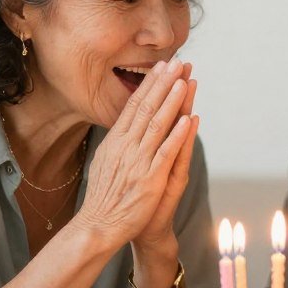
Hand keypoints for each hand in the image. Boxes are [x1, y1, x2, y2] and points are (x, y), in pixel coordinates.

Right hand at [74, 59, 195, 253]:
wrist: (98, 226)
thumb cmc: (104, 196)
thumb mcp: (106, 161)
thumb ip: (117, 142)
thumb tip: (125, 123)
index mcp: (115, 141)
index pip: (133, 105)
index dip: (149, 84)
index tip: (161, 67)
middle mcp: (126, 147)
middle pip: (146, 108)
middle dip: (163, 83)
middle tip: (177, 62)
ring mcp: (138, 162)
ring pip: (157, 125)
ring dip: (172, 101)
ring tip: (184, 81)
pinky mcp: (150, 178)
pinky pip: (166, 152)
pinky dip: (177, 135)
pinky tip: (189, 119)